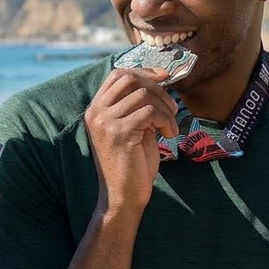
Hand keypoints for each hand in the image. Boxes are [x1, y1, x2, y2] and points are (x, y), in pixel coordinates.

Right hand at [84, 68, 178, 213]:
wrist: (123, 196)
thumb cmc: (132, 164)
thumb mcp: (133, 127)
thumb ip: (138, 105)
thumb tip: (160, 79)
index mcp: (96, 109)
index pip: (118, 74)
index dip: (144, 72)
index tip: (164, 78)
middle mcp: (96, 112)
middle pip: (131, 79)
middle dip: (158, 88)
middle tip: (172, 108)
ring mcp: (106, 122)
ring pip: (144, 94)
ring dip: (165, 108)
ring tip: (170, 126)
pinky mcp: (119, 133)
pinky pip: (150, 112)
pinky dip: (166, 120)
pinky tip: (168, 135)